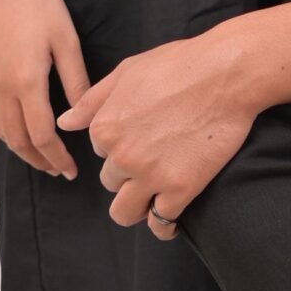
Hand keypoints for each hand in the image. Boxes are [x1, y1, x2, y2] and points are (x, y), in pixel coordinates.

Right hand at [0, 0, 89, 177]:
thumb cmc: (37, 3)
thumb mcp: (66, 40)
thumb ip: (76, 80)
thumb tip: (84, 114)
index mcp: (25, 82)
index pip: (42, 135)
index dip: (57, 158)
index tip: (71, 170)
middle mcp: (1, 87)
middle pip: (18, 140)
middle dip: (39, 160)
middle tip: (58, 170)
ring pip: (0, 128)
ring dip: (20, 147)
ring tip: (40, 154)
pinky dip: (3, 127)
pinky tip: (15, 125)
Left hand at [57, 25, 259, 238]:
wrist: (226, 73)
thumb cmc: (180, 64)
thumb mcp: (127, 72)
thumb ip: (93, 102)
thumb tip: (65, 123)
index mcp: (105, 127)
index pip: (100, 152)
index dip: (120, 146)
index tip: (143, 137)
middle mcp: (121, 155)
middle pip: (111, 182)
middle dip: (128, 174)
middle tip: (155, 161)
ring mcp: (150, 175)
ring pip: (125, 213)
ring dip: (137, 206)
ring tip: (153, 198)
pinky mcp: (180, 189)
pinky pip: (161, 223)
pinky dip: (163, 226)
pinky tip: (170, 218)